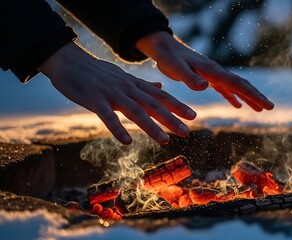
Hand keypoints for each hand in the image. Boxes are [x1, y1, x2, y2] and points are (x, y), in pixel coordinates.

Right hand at [38, 42, 195, 144]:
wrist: (69, 61)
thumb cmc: (97, 72)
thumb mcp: (124, 77)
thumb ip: (143, 85)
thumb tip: (161, 87)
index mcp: (134, 85)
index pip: (160, 96)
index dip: (177, 106)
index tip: (193, 116)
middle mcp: (127, 89)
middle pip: (153, 105)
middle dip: (171, 119)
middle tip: (186, 132)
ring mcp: (112, 94)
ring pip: (135, 111)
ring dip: (151, 127)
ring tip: (165, 140)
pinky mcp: (94, 100)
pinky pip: (107, 116)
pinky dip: (118, 129)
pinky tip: (127, 142)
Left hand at [135, 32, 273, 110]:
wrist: (164, 47)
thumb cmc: (168, 58)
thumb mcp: (176, 69)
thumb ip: (190, 78)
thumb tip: (206, 87)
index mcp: (212, 71)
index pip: (237, 84)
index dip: (253, 95)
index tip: (267, 105)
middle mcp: (216, 71)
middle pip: (241, 84)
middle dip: (256, 96)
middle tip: (270, 107)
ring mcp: (213, 74)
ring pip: (235, 86)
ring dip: (248, 97)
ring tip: (260, 108)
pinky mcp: (207, 77)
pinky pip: (225, 88)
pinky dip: (233, 96)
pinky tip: (237, 105)